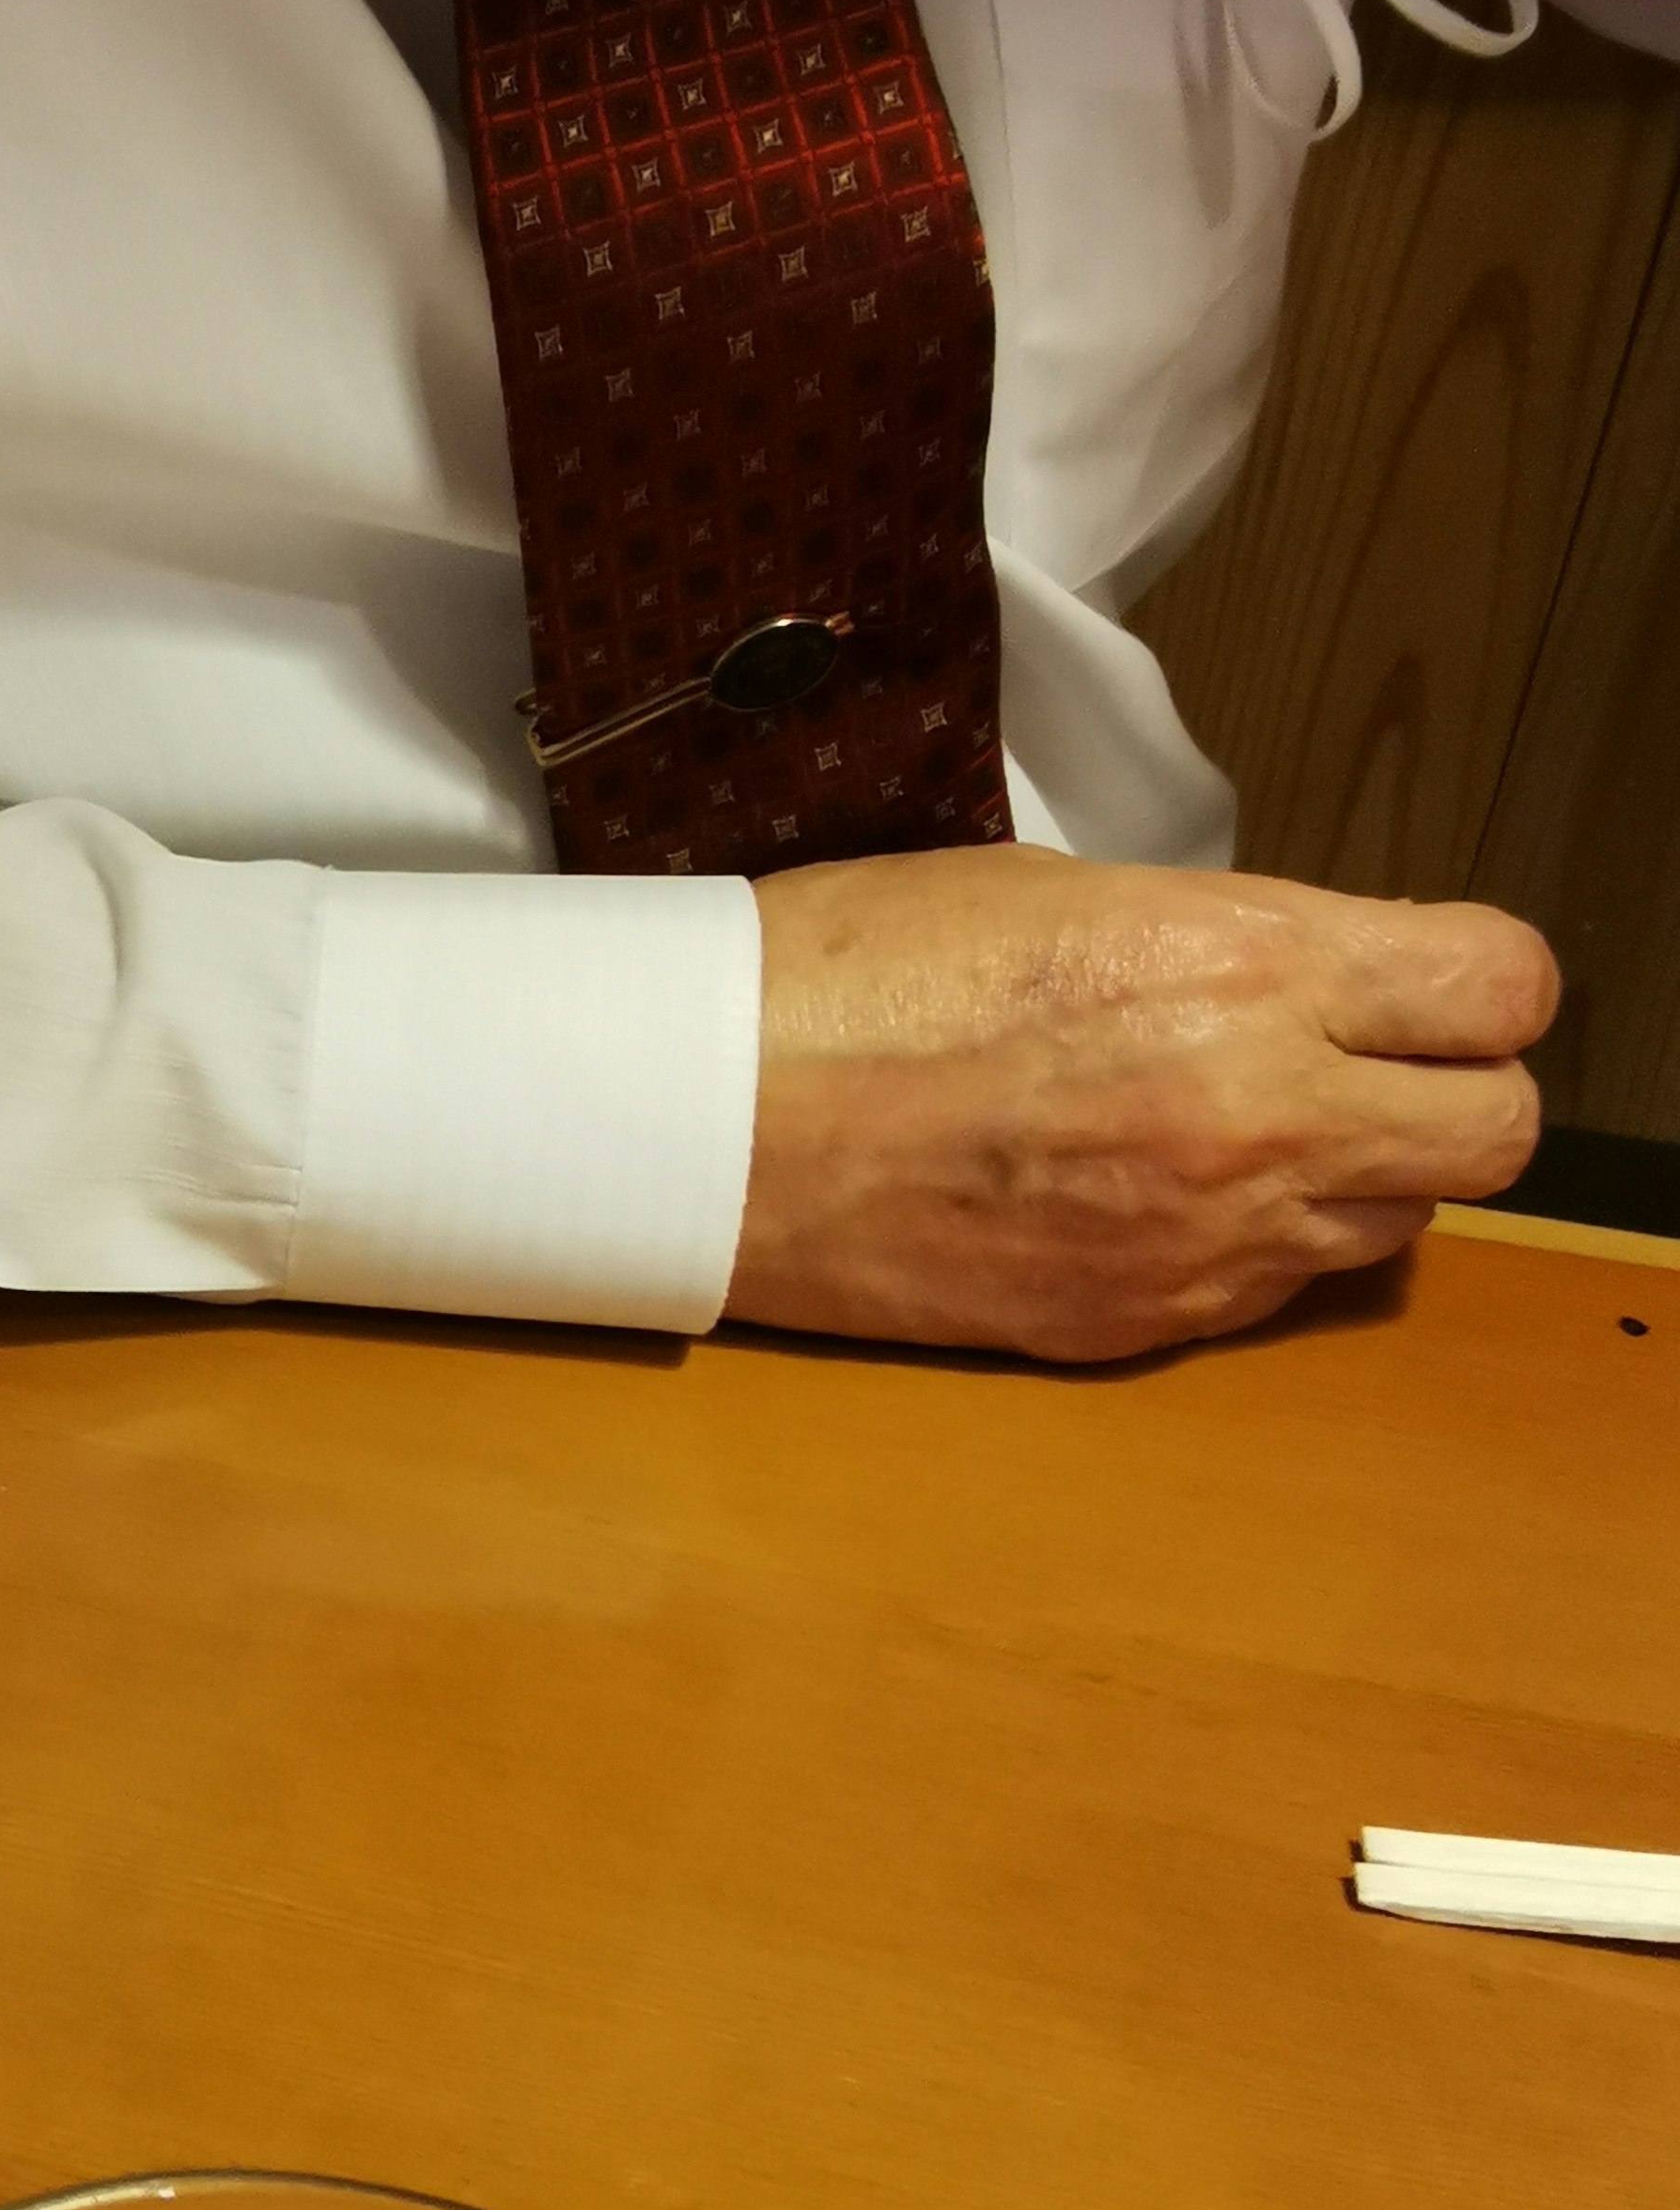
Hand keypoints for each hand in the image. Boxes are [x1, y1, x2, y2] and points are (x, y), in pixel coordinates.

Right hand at [727, 845, 1556, 1363]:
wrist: (707, 1121)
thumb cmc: (845, 978)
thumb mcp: (1055, 889)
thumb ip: (1215, 939)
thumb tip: (1297, 978)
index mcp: (1243, 965)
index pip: (1502, 988)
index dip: (1472, 983)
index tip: (1422, 980)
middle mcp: (1257, 1109)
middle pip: (1497, 1130)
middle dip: (1450, 1090)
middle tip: (1363, 1063)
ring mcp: (1205, 1235)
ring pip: (1397, 1222)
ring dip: (1351, 1174)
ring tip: (1234, 1128)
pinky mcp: (1140, 1320)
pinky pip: (1274, 1291)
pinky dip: (1246, 1244)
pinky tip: (1144, 1191)